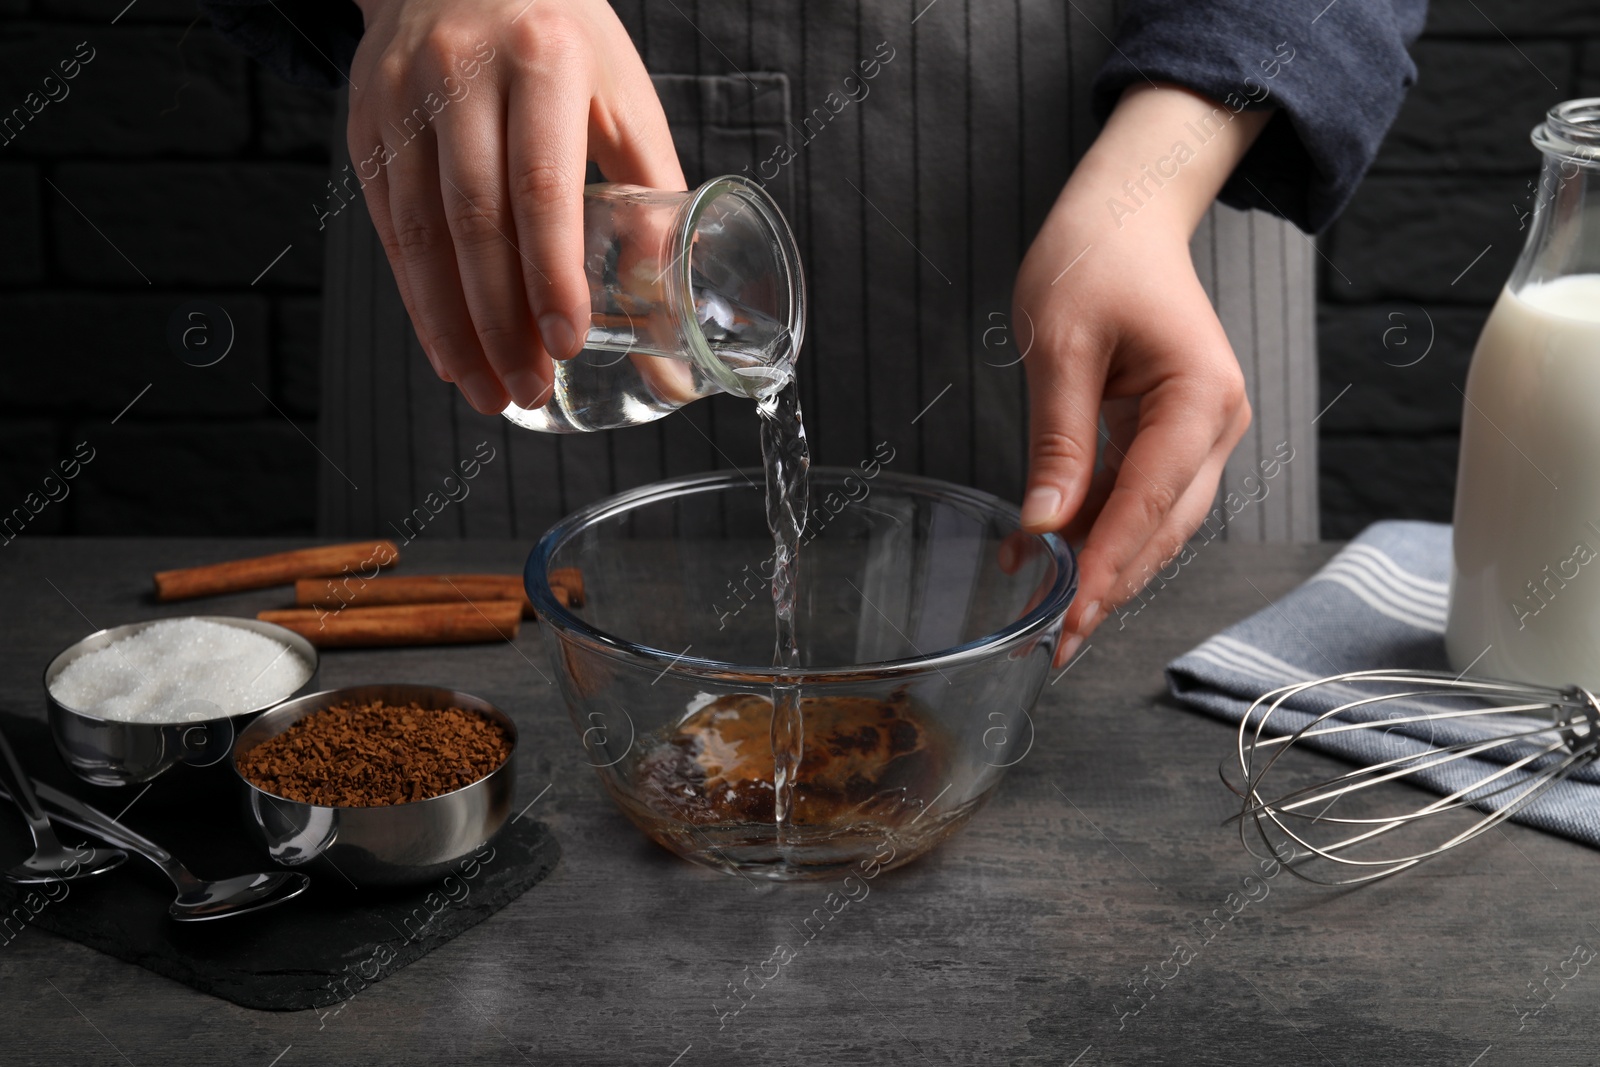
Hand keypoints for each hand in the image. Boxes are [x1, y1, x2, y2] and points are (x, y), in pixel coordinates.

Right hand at [347, 0, 684, 413]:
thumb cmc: (561, 36)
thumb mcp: (620, 92)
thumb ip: (652, 190)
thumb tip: (673, 304)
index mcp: (541, 58)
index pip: (541, 185)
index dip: (551, 275)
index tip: (569, 344)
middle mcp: (459, 74)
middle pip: (473, 222)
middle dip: (502, 324)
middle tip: (530, 391)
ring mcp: (401, 98)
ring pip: (420, 234)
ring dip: (454, 328)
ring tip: (491, 391)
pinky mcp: (365, 122)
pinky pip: (388, 227)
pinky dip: (417, 298)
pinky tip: (447, 348)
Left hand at [1013, 84, 1270, 665]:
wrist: (1125, 215)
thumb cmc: (1094, 258)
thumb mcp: (1060, 345)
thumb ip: (1058, 441)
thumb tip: (1044, 526)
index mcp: (1202, 396)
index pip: (1151, 501)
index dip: (1107, 565)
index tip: (1068, 616)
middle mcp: (1217, 423)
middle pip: (1162, 526)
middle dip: (1108, 586)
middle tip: (1053, 641)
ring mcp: (1202, 433)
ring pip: (1153, 522)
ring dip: (1099, 566)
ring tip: (1043, 612)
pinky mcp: (1174, 436)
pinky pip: (1137, 496)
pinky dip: (1094, 529)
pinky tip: (1044, 556)